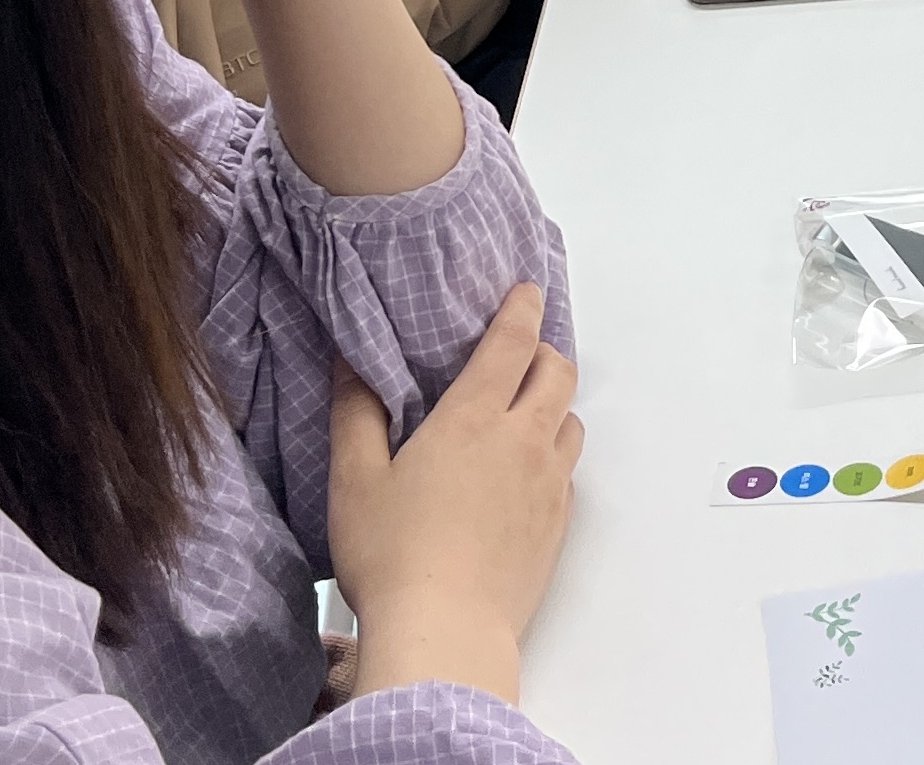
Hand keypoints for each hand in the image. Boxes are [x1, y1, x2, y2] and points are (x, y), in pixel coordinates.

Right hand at [332, 284, 582, 703]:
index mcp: (473, 419)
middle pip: (558, 373)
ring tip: (525, 412)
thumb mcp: (355, 481)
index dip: (522, 309)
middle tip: (520, 353)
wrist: (445, 633)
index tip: (527, 291)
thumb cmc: (391, 555)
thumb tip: (352, 363)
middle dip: (544, 351)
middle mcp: (523, 441)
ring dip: (553, 405)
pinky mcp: (559, 526)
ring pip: (570, 421)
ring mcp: (549, 484)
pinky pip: (569, 471)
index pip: (512, 343)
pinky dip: (555, 454)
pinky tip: (527, 472)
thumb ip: (356, 416)